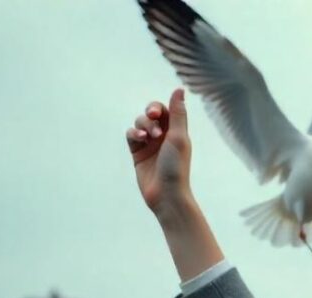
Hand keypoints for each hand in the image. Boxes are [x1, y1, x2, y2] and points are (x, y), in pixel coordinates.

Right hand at [125, 88, 192, 215]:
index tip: (155, 113)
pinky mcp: (138, 153)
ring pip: (140, 123)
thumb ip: (178, 113)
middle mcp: (164, 137)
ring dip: (142, 125)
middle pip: (151, 114)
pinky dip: (133, 133)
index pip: (165, 110)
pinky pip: (131, 135)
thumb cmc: (176, 166)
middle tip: (152, 118)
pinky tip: (139, 139)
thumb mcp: (178, 137)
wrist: (166, 194)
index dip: (158, 107)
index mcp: (177, 132)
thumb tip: (180, 88)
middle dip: (149, 115)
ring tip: (148, 137)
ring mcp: (150, 145)